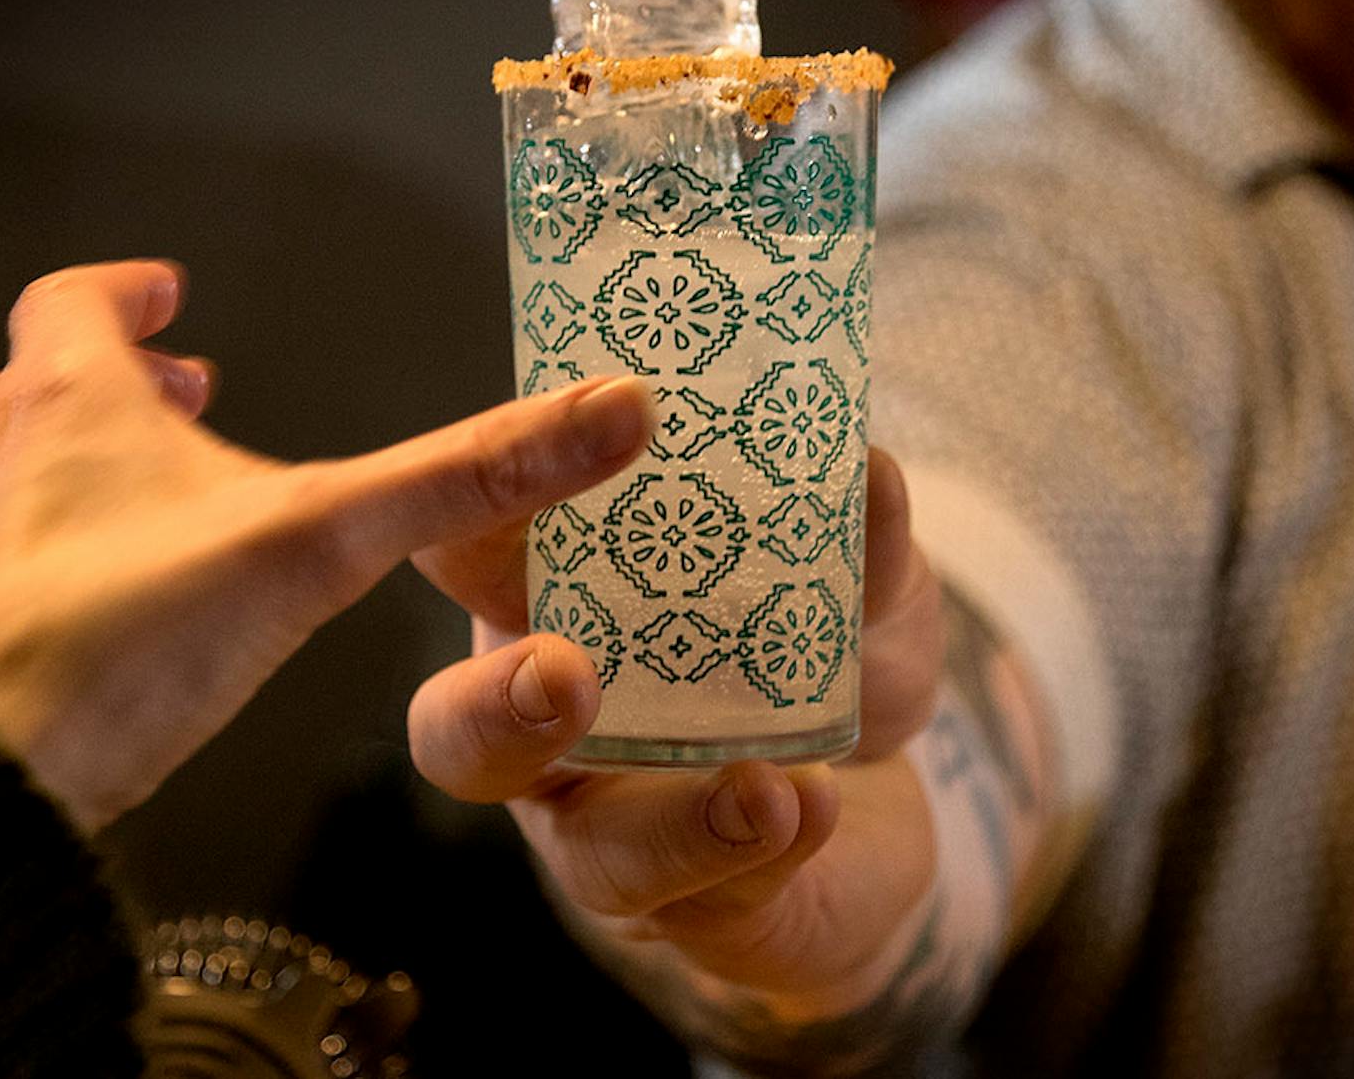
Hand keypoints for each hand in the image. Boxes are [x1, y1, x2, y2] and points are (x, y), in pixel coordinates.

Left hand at [0, 259, 655, 829]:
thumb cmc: (137, 639)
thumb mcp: (329, 541)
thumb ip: (472, 477)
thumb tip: (615, 409)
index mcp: (71, 409)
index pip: (75, 302)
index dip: (125, 290)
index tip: (170, 294)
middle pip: (5, 383)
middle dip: (82, 378)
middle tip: (154, 391)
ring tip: (30, 466)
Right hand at [406, 448, 947, 1013]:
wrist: (895, 801)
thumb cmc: (831, 652)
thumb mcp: (864, 580)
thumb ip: (863, 537)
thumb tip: (868, 468)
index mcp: (563, 606)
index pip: (473, 546)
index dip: (492, 492)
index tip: (575, 443)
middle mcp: (555, 728)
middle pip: (458, 731)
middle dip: (494, 707)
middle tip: (563, 675)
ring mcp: (611, 832)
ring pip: (586, 852)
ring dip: (667, 822)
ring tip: (763, 787)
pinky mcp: (691, 912)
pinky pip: (707, 903)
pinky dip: (763, 855)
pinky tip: (813, 810)